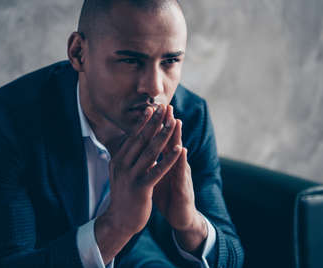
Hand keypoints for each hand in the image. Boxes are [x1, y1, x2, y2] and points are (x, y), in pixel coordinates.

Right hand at [95, 104, 182, 263]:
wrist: (119, 221)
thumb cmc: (124, 195)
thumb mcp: (122, 173)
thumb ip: (127, 157)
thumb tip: (132, 141)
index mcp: (119, 159)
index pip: (134, 136)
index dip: (145, 122)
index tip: (153, 108)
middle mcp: (123, 164)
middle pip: (141, 139)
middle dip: (154, 122)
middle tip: (164, 107)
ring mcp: (131, 176)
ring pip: (150, 151)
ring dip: (163, 135)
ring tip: (174, 122)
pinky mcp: (141, 188)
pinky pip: (157, 170)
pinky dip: (169, 158)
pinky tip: (179, 148)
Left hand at [153, 106, 206, 251]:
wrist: (180, 216)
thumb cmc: (167, 194)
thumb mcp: (156, 175)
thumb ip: (151, 162)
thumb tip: (138, 150)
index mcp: (166, 162)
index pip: (160, 141)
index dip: (156, 126)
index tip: (151, 109)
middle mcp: (175, 165)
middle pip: (171, 141)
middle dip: (168, 124)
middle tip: (166, 106)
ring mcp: (181, 175)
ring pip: (179, 153)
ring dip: (178, 137)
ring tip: (176, 121)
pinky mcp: (183, 187)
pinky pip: (181, 174)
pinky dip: (181, 162)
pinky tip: (182, 151)